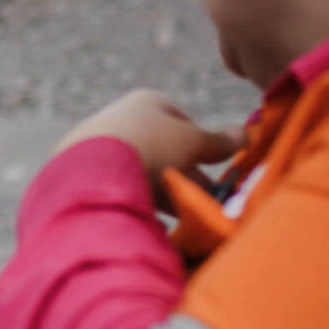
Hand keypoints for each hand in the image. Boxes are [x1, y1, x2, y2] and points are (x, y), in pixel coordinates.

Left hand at [57, 89, 244, 204]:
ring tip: (182, 219)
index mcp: (146, 102)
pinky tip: (151, 227)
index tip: (214, 169)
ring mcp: (98, 147)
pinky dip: (138, 206)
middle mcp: (120, 119)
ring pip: (142, 173)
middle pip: (163, 151)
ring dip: (164, 194)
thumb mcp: (194, 142)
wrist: (92, 171)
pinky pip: (119, 191)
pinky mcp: (83, 176)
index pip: (183, 122)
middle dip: (185, 176)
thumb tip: (246, 134)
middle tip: (205, 202)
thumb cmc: (151, 145)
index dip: (201, 146)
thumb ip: (220, 141)